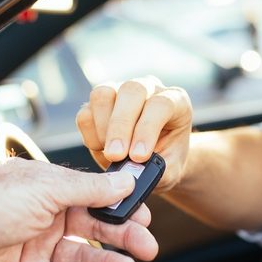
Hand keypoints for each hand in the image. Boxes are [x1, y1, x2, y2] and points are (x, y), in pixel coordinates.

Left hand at [0, 158, 157, 261]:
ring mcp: (34, 248)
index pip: (94, 197)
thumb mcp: (47, 188)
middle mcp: (43, 217)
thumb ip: (90, 189)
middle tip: (147, 248)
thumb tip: (125, 180)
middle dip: (122, 238)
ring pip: (80, 258)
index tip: (145, 216)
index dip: (120, 207)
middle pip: (92, 229)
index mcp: (48, 188)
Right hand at [76, 77, 191, 191]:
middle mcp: (148, 89)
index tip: (138, 156)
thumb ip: (156, 170)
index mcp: (175, 101)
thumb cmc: (167, 161)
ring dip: (102, 128)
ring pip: (103, 94)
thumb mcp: (170, 170)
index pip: (160, 104)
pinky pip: (85, 112)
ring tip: (111, 154)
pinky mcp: (98, 104)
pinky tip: (102, 149)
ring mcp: (120, 91)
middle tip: (116, 156)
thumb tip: (132, 172)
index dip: (147, 129)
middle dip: (120, 126)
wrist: (155, 160)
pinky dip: (89, 135)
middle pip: (131, 91)